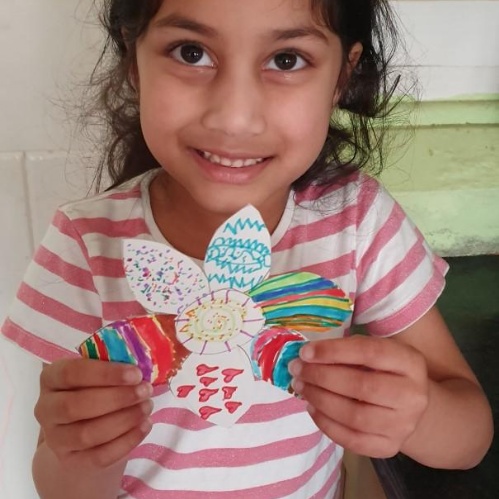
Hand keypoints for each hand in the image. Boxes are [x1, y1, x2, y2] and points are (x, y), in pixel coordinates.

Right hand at [34, 358, 152, 469]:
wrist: (85, 431)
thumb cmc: (96, 390)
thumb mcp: (100, 373)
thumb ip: (113, 366)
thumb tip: (141, 362)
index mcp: (52, 378)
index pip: (71, 373)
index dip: (105, 374)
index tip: (136, 374)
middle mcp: (46, 409)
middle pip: (76, 406)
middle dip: (117, 398)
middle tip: (145, 391)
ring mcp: (55, 438)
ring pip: (87, 434)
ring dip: (125, 419)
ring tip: (147, 407)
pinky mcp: (71, 461)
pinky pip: (100, 456)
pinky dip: (127, 441)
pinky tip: (145, 425)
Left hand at [289, 335, 428, 457]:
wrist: (409, 404)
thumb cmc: (383, 369)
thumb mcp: (375, 350)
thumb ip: (348, 350)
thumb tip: (308, 354)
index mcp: (410, 362)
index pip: (369, 352)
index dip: (334, 351)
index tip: (305, 351)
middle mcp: (413, 395)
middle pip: (361, 386)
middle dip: (322, 377)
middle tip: (297, 369)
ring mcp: (404, 425)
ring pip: (355, 416)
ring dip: (320, 399)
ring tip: (301, 386)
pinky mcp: (389, 447)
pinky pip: (352, 441)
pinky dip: (326, 424)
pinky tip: (312, 408)